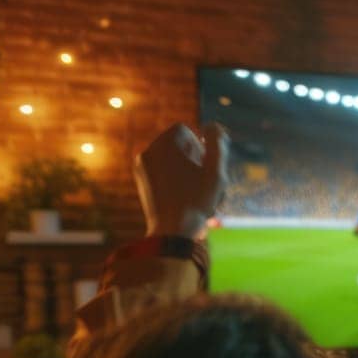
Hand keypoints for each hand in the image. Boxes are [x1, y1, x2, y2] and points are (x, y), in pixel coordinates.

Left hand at [134, 122, 226, 240]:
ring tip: (195, 191)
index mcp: (165, 144)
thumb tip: (213, 126)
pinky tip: (183, 196)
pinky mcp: (141, 181)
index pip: (185, 130)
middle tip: (203, 180)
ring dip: (184, 168)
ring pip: (168, 158)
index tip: (207, 165)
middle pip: (175, 144)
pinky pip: (160, 170)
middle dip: (192, 157)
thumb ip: (217, 144)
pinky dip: (173, 177)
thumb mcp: (216, 171)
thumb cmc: (197, 201)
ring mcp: (142, 166)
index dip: (200, 145)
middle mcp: (149, 151)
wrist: (172, 231)